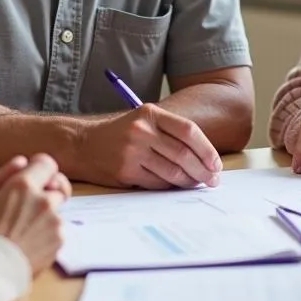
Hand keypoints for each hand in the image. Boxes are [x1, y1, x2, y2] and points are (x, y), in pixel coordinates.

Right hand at [0, 154, 66, 274]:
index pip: (47, 164)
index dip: (43, 169)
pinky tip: (31, 243)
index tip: (39, 175)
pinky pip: (57, 231)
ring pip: (56, 212)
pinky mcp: (59, 239)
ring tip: (25, 232)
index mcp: (23, 185)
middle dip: (48, 195)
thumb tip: (25, 166)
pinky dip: (47, 235)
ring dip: (46, 218)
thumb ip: (11, 182)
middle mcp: (43, 199)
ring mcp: (54, 220)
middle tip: (33, 206)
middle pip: (57, 188)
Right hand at [79, 104, 221, 189]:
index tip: (216, 164)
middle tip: (213, 180)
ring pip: (172, 171)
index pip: (188, 131)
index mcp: (151, 113)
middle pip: (183, 154)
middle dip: (203, 170)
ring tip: (198, 184)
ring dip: (189, 181)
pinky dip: (171, 186)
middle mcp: (142, 130)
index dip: (207, 149)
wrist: (83, 145)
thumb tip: (204, 157)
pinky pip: (157, 183)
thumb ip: (170, 133)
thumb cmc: (121, 134)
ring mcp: (133, 151)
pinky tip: (177, 186)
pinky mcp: (125, 170)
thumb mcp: (144, 122)